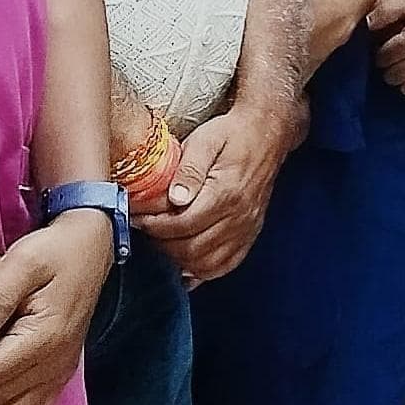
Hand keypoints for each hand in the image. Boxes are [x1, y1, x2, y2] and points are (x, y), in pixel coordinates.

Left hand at [142, 96, 301, 284]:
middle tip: (144, 230)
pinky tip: (186, 266)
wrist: (267, 133)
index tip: (136, 218)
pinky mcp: (250, 233)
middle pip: (193, 249)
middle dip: (162, 244)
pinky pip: (227, 265)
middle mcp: (239, 217)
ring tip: (162, 243)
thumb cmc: (232, 134)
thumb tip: (174, 199)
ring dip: (180, 260)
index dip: (154, 226)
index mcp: (226, 194)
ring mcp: (247, 228)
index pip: (183, 225)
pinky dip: (204, 271)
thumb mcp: (205, 140)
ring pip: (208, 264)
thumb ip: (189, 170)